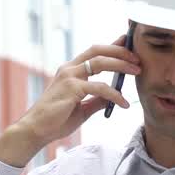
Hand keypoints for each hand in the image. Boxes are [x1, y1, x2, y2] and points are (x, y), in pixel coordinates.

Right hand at [0, 36, 139, 166]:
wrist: (36, 130)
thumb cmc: (55, 120)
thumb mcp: (81, 108)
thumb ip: (96, 100)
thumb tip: (112, 97)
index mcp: (70, 70)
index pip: (94, 52)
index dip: (113, 46)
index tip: (129, 43)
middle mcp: (69, 69)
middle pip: (99, 50)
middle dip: (120, 51)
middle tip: (138, 59)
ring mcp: (69, 77)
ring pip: (100, 62)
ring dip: (121, 65)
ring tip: (137, 72)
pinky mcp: (71, 89)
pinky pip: (99, 88)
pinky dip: (114, 94)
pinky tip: (123, 103)